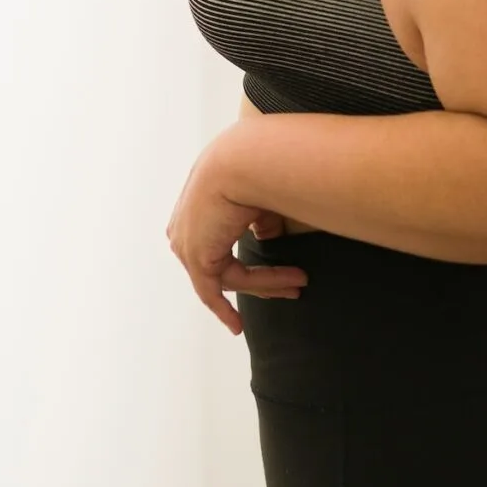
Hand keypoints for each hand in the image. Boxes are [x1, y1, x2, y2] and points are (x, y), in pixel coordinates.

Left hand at [165, 144, 306, 335]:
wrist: (247, 160)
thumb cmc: (258, 169)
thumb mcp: (262, 202)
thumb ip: (262, 225)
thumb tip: (266, 240)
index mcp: (197, 209)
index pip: (221, 246)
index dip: (246, 262)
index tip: (268, 273)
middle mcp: (186, 228)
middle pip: (224, 267)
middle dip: (263, 279)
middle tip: (294, 286)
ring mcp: (186, 244)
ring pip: (229, 278)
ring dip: (267, 284)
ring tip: (300, 282)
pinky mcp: (195, 258)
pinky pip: (211, 292)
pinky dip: (224, 310)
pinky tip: (238, 327)